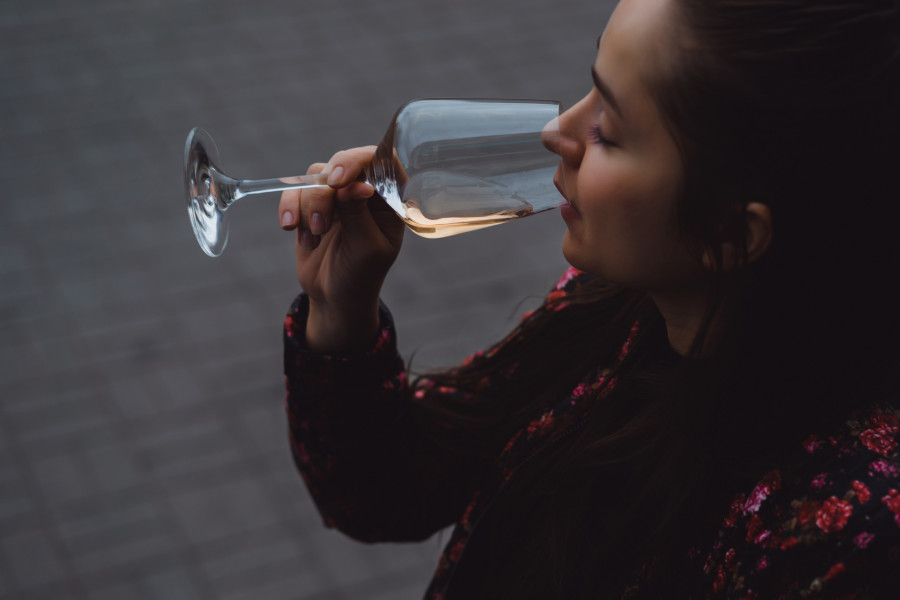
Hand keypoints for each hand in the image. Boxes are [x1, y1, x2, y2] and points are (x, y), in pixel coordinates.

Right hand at [278, 146, 403, 351]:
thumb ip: (358, 213)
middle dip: (326, 192)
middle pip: (343, 164)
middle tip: (322, 223)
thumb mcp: (366, 248)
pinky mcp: (312, 203)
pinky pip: (295, 190)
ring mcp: (338, 195)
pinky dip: (290, 207)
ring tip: (313, 237)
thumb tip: (354, 184)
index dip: (359, 160)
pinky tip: (290, 228)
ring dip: (308, 205)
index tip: (339, 179)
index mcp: (390, 199)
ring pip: (316, 176)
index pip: (381, 161)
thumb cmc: (361, 274)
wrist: (334, 297)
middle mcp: (365, 191)